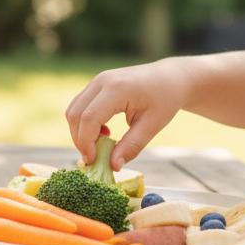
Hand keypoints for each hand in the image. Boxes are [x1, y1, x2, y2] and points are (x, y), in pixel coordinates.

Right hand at [65, 60, 189, 166]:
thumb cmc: (165, 99)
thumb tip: (113, 166)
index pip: (89, 118)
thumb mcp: (152, 125)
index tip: (93, 161)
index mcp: (117, 89)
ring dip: (80, 132)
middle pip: (75, 114)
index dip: (86, 142)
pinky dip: (85, 123)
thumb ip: (132, 146)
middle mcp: (102, 81)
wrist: (170, 78)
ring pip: (73, 110)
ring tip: (101, 145)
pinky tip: (104, 132)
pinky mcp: (96, 84)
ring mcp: (97, 80)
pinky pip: (80, 105)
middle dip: (79, 139)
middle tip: (94, 157)